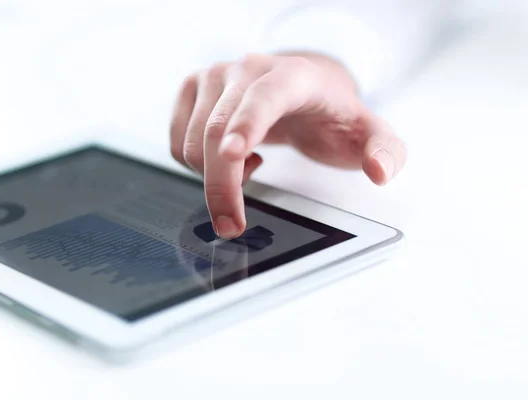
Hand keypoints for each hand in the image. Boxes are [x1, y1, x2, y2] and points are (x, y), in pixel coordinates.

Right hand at [170, 52, 406, 238]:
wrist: (301, 90)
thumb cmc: (329, 115)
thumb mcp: (367, 133)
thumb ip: (385, 150)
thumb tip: (379, 171)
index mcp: (293, 77)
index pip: (265, 97)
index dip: (248, 126)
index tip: (237, 157)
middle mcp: (247, 70)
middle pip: (218, 133)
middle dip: (222, 188)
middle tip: (233, 225)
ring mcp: (215, 77)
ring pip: (193, 142)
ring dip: (214, 174)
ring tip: (250, 165)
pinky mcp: (192, 89)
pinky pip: (177, 141)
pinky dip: (197, 162)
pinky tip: (231, 154)